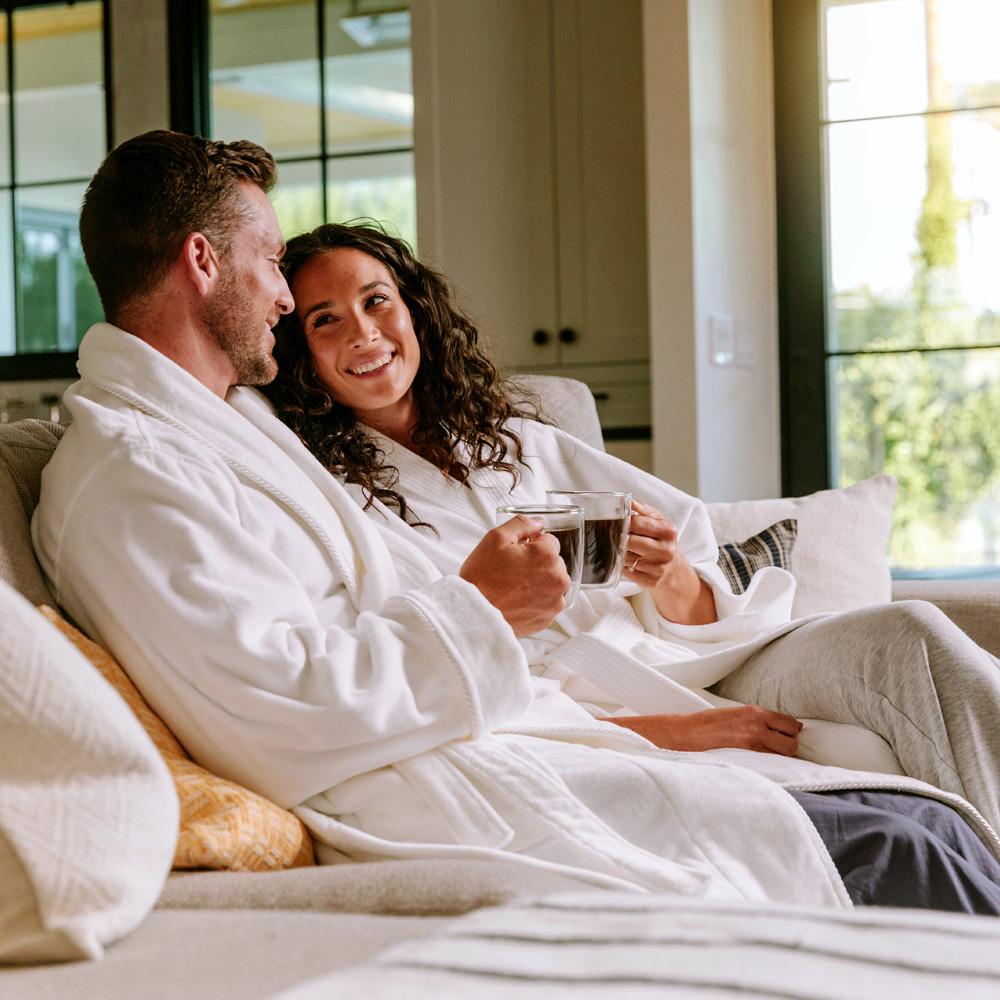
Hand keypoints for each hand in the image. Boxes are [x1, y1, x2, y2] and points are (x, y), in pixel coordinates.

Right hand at [460, 515, 570, 636]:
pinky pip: (547, 602)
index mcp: (547, 556)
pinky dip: (536, 600)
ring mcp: (555, 600)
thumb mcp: (495, 539)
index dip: (531, 545)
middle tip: (511, 572)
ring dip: (539, 582)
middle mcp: (557, 578)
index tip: (516, 555)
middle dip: (537, 563)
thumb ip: (522, 524)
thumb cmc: (482, 578)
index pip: (549, 541)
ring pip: (551, 582)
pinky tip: (517, 601)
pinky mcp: (549, 618)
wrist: (474, 615)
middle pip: (553, 562)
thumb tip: (538, 522)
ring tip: (514, 588)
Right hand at [605, 706, 802, 754]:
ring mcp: (752, 736)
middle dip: (789, 746)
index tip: (789, 737)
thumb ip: (754, 721)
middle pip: (792, 739)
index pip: (789, 722)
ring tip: (772, 759)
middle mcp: (757, 721)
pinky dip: (772, 762)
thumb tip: (773, 731)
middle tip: (780, 751)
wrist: (688, 732)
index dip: (791, 732)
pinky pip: (771, 758)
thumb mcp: (734, 716)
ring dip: (782, 756)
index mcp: (754, 711)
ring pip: (785, 751)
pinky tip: (765, 764)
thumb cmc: (709, 726)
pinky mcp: (746, 750)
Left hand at [623, 499, 716, 624]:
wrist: (673, 569)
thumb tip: (629, 502)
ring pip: (626, 557)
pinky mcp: (651, 582)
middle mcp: (666, 550)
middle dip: (619, 538)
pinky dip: (622, 566)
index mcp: (668, 531)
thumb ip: (644, 510)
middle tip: (612, 536)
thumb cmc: (661, 541)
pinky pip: (626, 572)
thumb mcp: (658, 522)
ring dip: (619, 553)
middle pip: (630, 541)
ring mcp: (659, 568)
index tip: (613, 521)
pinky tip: (626, 562)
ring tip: (622, 549)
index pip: (636, 523)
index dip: (622, 522)